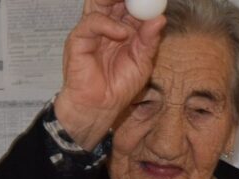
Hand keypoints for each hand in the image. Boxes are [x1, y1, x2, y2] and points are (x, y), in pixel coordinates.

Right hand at [52, 0, 166, 147]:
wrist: (100, 107)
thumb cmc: (118, 87)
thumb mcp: (142, 62)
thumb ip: (149, 40)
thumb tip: (159, 19)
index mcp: (121, 28)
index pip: (127, 4)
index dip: (138, 0)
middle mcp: (104, 25)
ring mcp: (90, 31)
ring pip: (98, 3)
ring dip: (115, 0)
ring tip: (134, 4)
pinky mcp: (78, 40)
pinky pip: (92, 23)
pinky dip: (108, 24)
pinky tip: (122, 33)